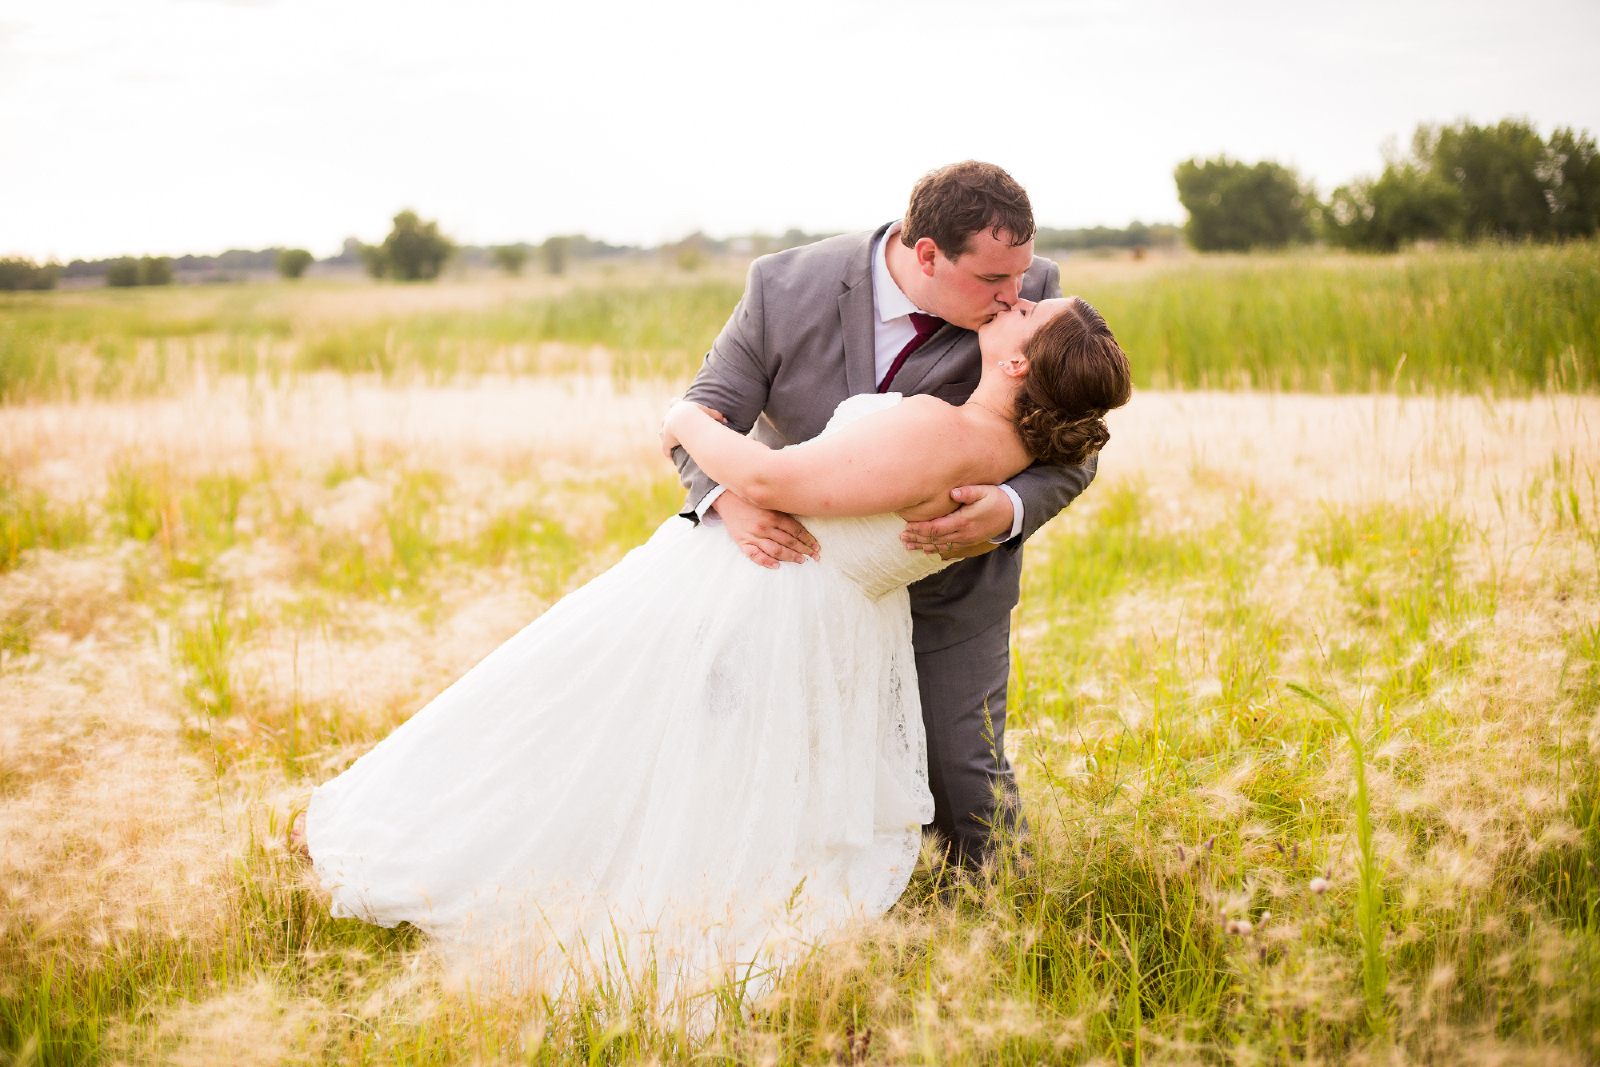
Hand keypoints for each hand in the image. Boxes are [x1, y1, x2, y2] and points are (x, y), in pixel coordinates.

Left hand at [659, 400, 725, 458]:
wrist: (687, 422)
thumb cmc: (699, 415)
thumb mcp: (709, 413)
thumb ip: (716, 415)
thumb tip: (725, 420)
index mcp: (679, 407)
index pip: (674, 402)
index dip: (674, 403)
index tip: (673, 403)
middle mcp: (670, 417)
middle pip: (665, 419)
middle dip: (668, 423)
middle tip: (672, 428)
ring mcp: (666, 429)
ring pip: (663, 433)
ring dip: (667, 438)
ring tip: (672, 444)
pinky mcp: (666, 441)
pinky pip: (666, 449)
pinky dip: (667, 453)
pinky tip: (670, 457)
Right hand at [712, 490, 820, 569]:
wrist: (726, 498)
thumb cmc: (751, 499)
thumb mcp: (769, 502)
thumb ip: (783, 512)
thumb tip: (801, 524)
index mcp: (774, 515)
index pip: (796, 531)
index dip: (808, 540)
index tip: (817, 546)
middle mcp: (765, 527)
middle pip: (789, 542)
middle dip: (804, 550)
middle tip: (815, 556)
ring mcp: (753, 536)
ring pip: (776, 550)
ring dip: (790, 557)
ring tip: (801, 560)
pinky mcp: (742, 542)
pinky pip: (755, 555)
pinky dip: (766, 562)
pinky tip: (777, 566)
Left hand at [899, 484, 1013, 557]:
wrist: (1013, 514)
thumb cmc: (997, 498)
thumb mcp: (985, 491)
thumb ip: (968, 492)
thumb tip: (953, 493)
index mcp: (963, 521)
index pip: (935, 528)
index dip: (919, 529)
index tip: (906, 527)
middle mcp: (963, 534)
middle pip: (934, 539)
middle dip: (916, 538)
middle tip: (901, 537)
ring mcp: (966, 540)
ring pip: (940, 546)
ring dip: (922, 546)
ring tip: (907, 545)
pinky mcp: (968, 542)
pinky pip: (949, 549)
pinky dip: (935, 549)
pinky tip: (925, 550)